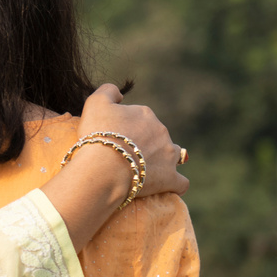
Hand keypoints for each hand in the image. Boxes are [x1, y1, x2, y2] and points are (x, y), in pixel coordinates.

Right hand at [77, 84, 188, 200]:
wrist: (103, 167)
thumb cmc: (98, 134)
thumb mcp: (95, 102)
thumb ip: (108, 91)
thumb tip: (120, 94)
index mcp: (145, 114)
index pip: (139, 117)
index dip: (126, 127)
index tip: (114, 137)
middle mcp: (161, 132)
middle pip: (155, 135)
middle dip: (144, 142)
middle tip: (124, 154)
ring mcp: (169, 156)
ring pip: (173, 155)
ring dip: (163, 159)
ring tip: (145, 169)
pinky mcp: (169, 178)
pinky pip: (180, 182)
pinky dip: (174, 183)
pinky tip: (165, 185)